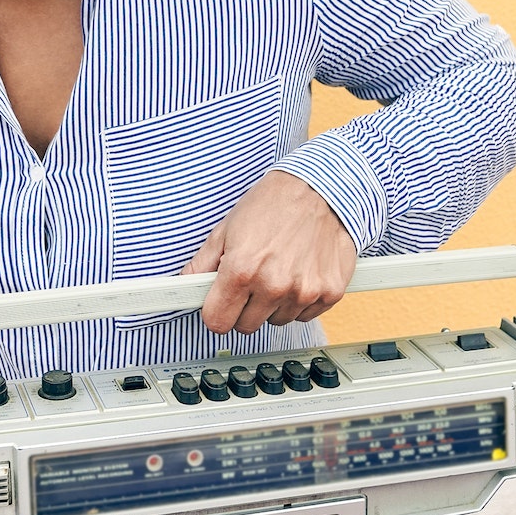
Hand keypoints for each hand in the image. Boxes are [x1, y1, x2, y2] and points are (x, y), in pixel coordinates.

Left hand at [183, 170, 357, 334]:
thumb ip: (202, 264)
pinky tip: (300, 273)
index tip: (222, 301)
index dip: (217, 311)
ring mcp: (304, 292)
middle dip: (244, 307)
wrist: (318, 188)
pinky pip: (304, 316)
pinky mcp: (329, 293)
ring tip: (280, 269)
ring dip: (274, 303)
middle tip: (253, 278)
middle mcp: (273, 286)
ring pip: (277, 320)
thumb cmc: (271, 204)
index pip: (217, 323)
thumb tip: (185, 286)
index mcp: (241, 270)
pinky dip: (300, 301)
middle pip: (246, 326)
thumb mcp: (226, 229)